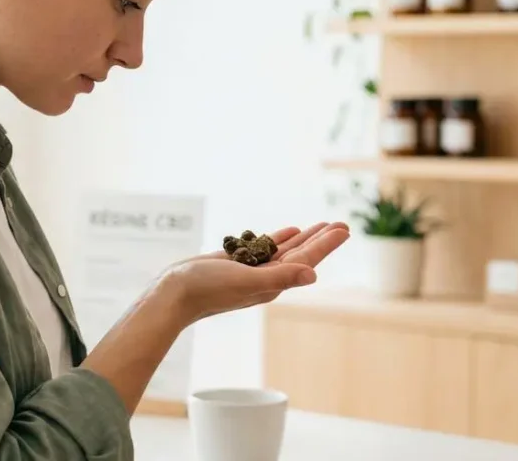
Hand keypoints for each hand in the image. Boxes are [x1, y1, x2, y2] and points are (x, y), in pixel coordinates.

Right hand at [161, 222, 349, 323]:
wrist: (174, 294)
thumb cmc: (206, 289)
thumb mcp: (245, 281)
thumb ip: (279, 277)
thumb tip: (313, 275)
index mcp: (272, 283)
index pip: (306, 261)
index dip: (326, 244)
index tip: (344, 229)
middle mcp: (266, 278)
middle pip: (301, 255)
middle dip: (321, 239)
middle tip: (342, 224)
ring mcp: (252, 271)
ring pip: (285, 251)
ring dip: (304, 237)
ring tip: (323, 225)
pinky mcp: (237, 264)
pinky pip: (265, 248)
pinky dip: (280, 238)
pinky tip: (289, 230)